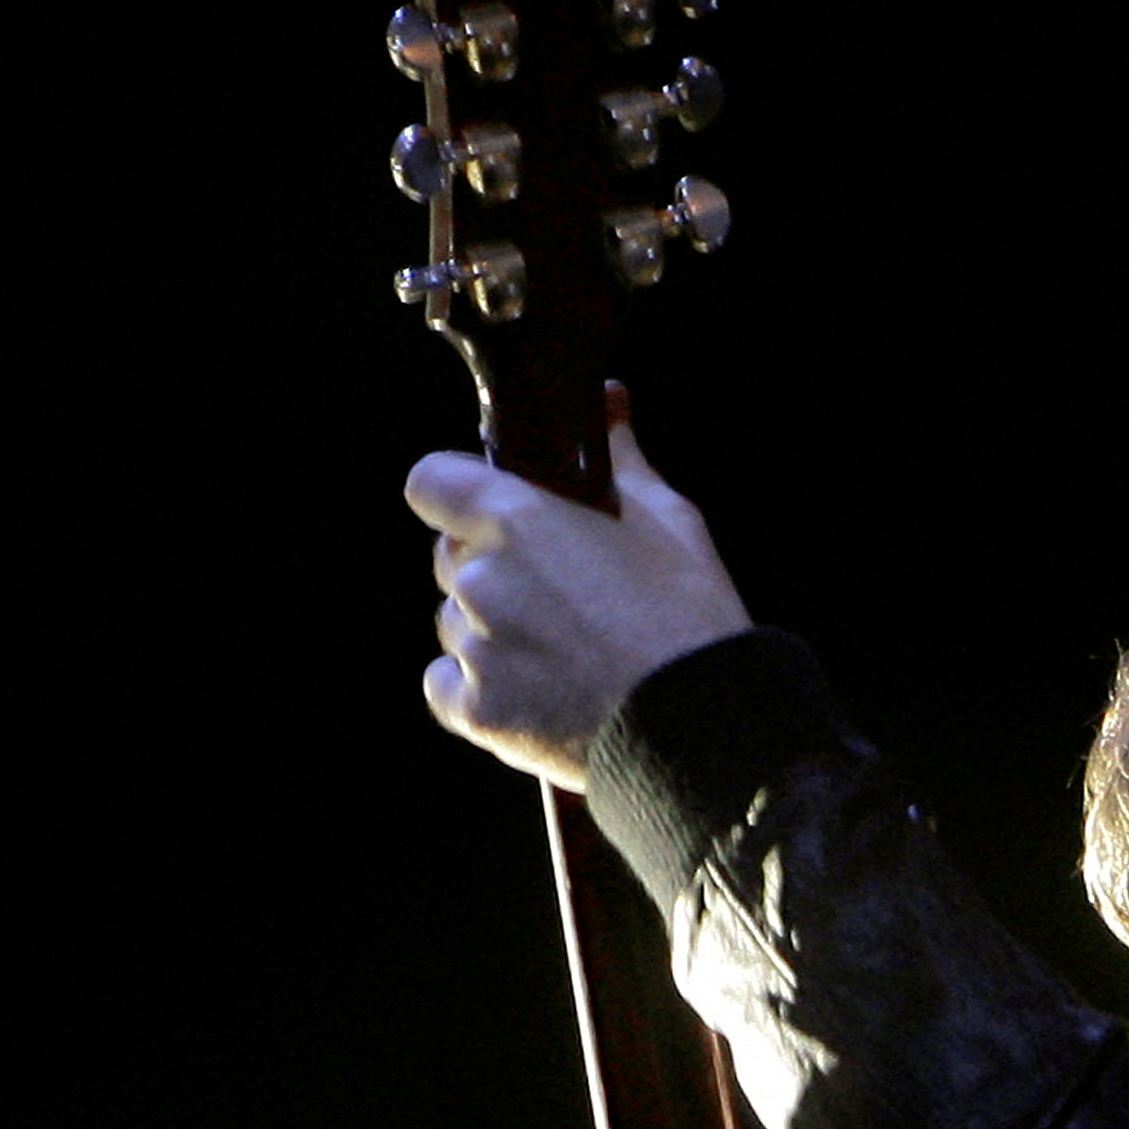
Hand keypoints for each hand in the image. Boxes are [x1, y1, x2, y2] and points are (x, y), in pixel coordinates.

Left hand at [405, 390, 753, 789]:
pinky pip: (447, 684)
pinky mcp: (474, 711)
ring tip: (558, 651)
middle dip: (488, 566)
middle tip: (555, 593)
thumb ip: (621, 459)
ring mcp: (473, 648)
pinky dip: (476, 688)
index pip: (430, 482)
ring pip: (453, 622)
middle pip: (449, 557)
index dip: (456, 492)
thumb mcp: (668, 522)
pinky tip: (533, 690)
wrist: (697, 729)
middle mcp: (480, 578)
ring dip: (488, 629)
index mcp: (518, 519)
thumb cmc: (689, 619)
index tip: (487, 508)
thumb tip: (610, 399)